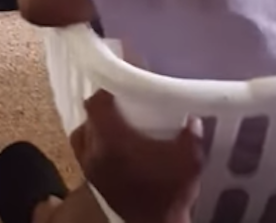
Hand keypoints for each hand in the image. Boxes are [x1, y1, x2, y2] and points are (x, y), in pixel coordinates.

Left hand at [70, 90, 202, 222]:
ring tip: (117, 122)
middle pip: (89, 115)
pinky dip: (94, 144)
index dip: (108, 88)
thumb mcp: (189, 162)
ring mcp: (88, 167)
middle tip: (124, 100)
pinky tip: (113, 147)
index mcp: (110, 139)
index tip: (124, 81)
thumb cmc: (168, 193)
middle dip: (104, 105)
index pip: (96, 101)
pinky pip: (85, 153)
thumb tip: (191, 119)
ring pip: (83, 134)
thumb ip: (191, 136)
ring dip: (96, 125)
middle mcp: (92, 150)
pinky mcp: (90, 181)